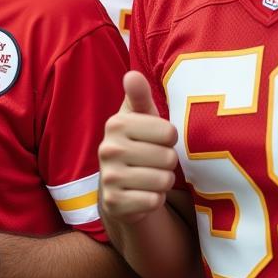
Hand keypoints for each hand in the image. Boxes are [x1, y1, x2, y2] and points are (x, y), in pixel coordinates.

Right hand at [98, 72, 179, 224]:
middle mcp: (107, 149)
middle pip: (168, 158)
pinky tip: (142, 193)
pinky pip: (153, 202)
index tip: (156, 140)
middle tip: (152, 161)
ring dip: (162, 182)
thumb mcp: (141, 117)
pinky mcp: (114, 203)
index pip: (169, 132)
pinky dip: (154, 200)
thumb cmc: (138, 142)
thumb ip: (140, 96)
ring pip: (163, 181)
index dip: (169, 139)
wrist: (118, 185)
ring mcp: (109, 178)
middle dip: (167, 162)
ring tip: (149, 176)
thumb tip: (132, 75)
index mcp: (116, 124)